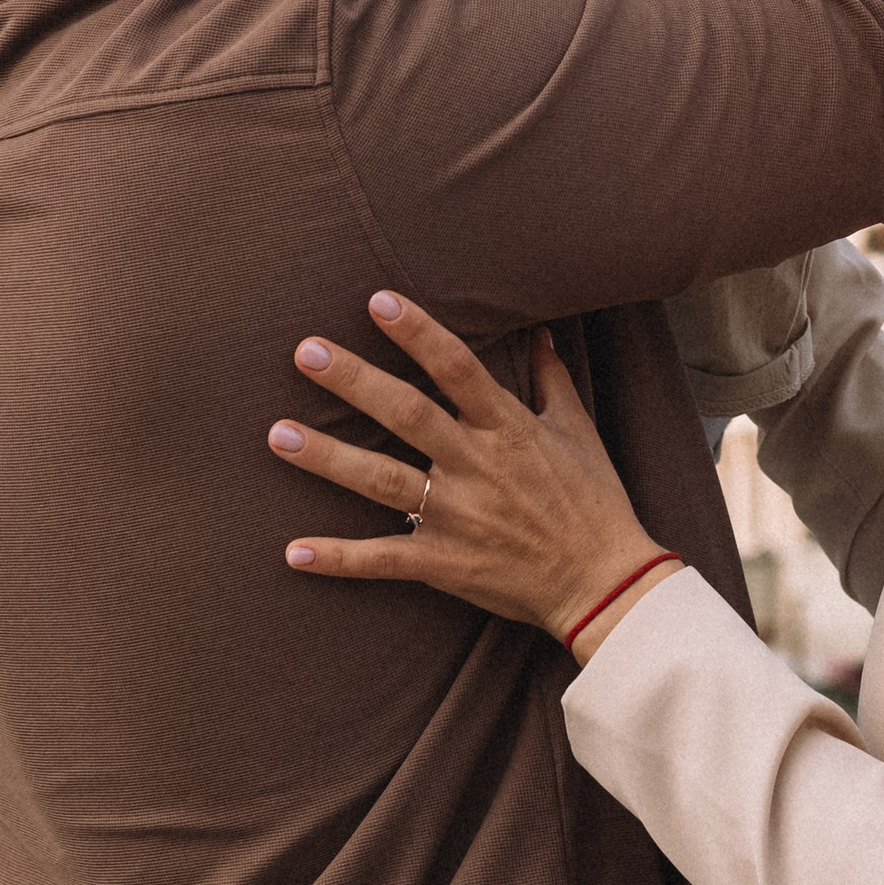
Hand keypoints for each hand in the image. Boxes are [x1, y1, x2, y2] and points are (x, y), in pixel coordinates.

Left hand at [269, 294, 675, 659]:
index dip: (418, 333)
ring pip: (381, 480)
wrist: (605, 583)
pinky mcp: (444, 563)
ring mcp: (457, 516)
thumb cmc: (596, 501)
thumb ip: (552, 379)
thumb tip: (540, 331)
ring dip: (328, 458)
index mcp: (508, 429)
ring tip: (278, 435)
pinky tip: (293, 551)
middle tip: (305, 352)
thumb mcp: (579, 431)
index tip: (378, 301)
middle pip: (406, 414)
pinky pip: (383, 559)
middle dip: (354, 382)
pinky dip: (339, 558)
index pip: (456, 367)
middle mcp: (476, 466)